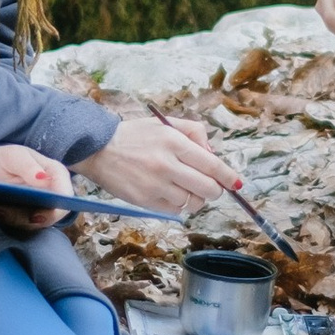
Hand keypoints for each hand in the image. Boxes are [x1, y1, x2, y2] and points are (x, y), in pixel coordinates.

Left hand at [0, 142, 75, 220]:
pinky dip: (8, 220)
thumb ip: (28, 166)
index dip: (55, 209)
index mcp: (55, 174)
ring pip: (36, 222)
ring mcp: (42, 206)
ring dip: (15, 218)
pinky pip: (23, 224)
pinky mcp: (30, 216)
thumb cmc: (6, 158)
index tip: (36, 216)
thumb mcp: (13, 156)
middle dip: (29, 218)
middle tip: (4, 211)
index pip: (64, 195)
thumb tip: (43, 179)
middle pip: (52, 214)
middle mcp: (53, 192)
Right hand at [87, 108, 235, 216]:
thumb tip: (213, 155)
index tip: (236, 183)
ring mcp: (155, 185)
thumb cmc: (134, 136)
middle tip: (210, 186)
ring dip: (196, 198)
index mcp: (174, 142)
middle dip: (214, 190)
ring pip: (192, 202)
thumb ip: (194, 133)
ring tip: (186, 188)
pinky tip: (171, 193)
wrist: (98, 150)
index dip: (229, 177)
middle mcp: (166, 165)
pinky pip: (175, 210)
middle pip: (207, 188)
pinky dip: (179, 204)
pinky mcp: (145, 201)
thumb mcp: (165, 124)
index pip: (212, 165)